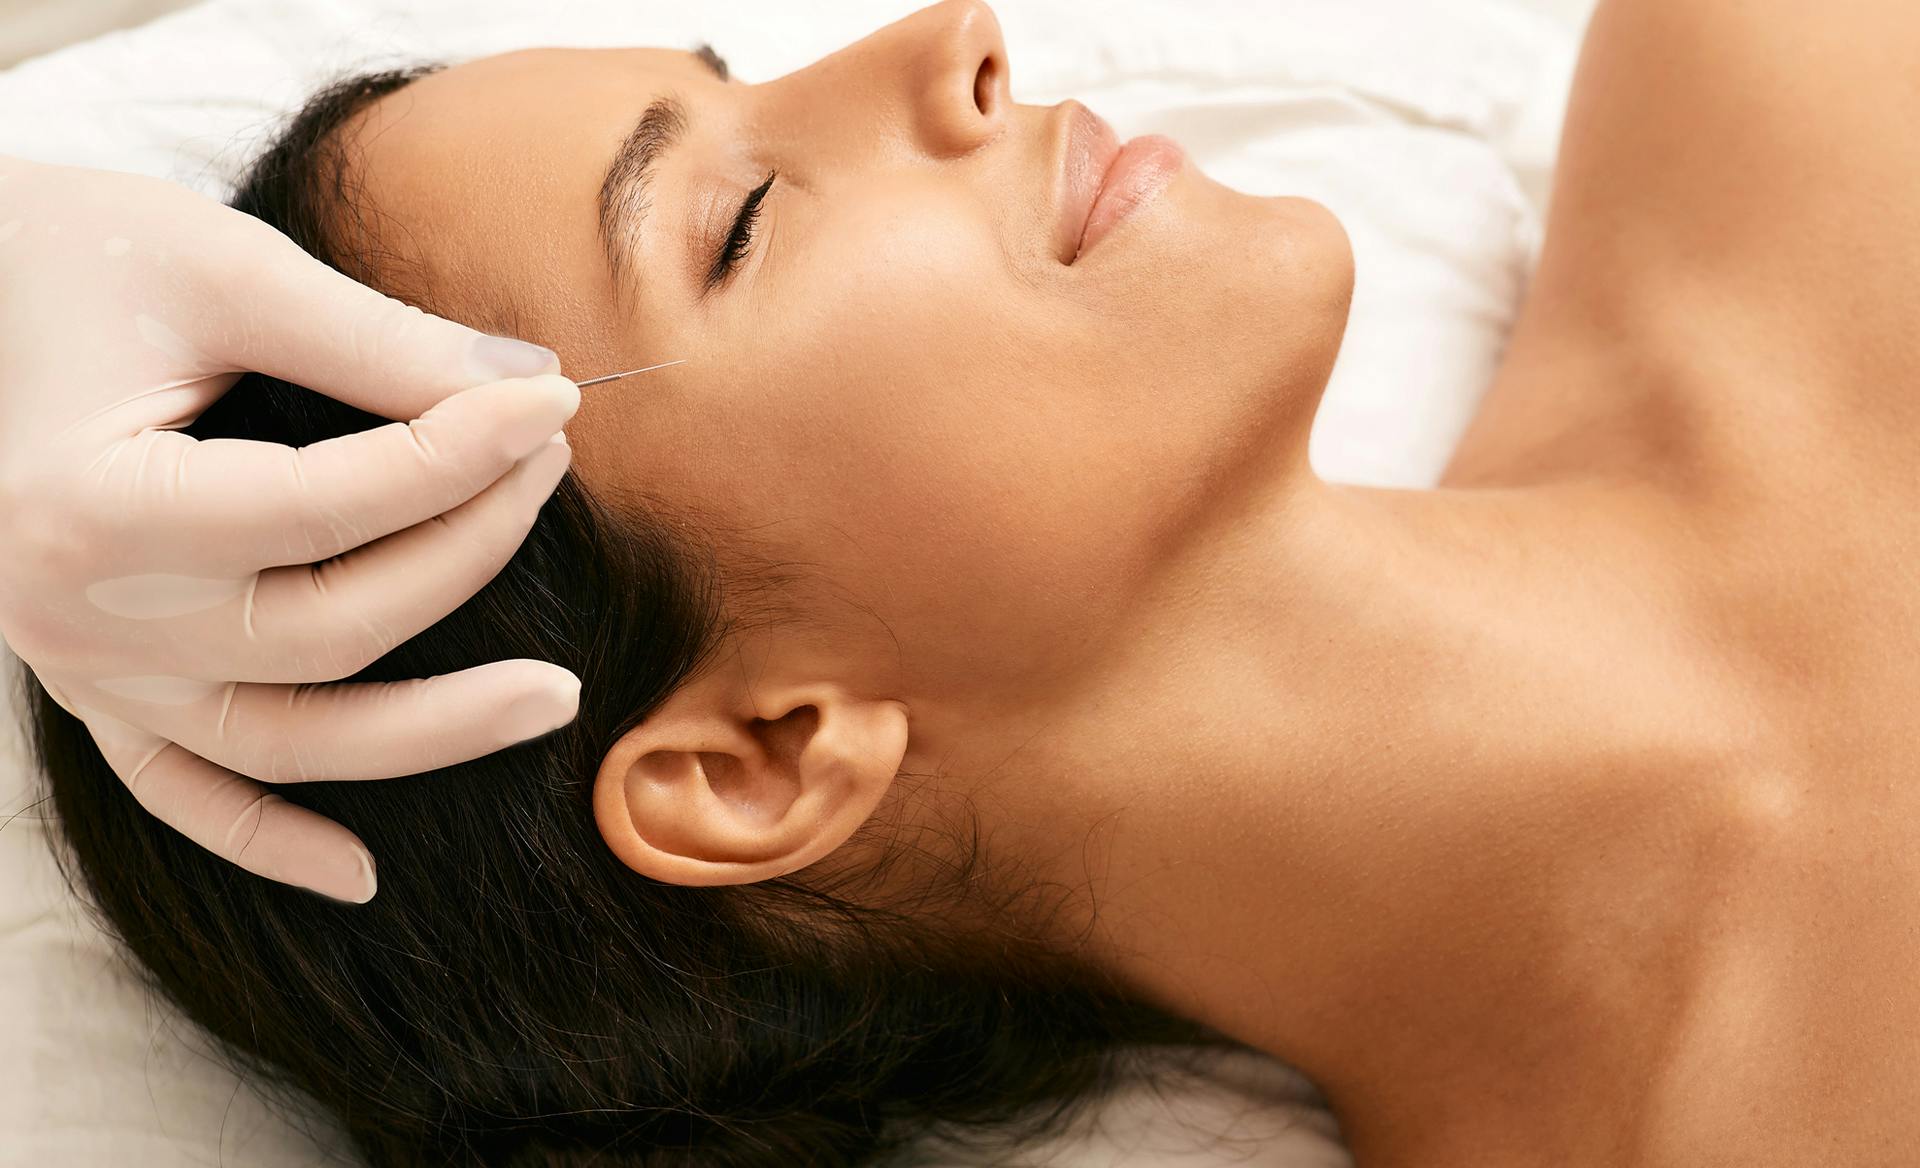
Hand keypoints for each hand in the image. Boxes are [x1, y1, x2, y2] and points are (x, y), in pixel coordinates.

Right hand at [0, 156, 582, 901]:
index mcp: (88, 509)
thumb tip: (531, 382)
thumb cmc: (63, 254)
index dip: (461, 455)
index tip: (553, 402)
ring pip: (283, 741)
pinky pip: (179, 791)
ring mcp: (79, 668)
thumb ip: (375, 338)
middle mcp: (74, 617)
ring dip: (428, 731)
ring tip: (557, 698)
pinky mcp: (87, 683)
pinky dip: (264, 835)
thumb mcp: (218, 268)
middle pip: (329, 630)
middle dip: (468, 552)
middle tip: (553, 470)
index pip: (326, 508)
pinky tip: (362, 874)